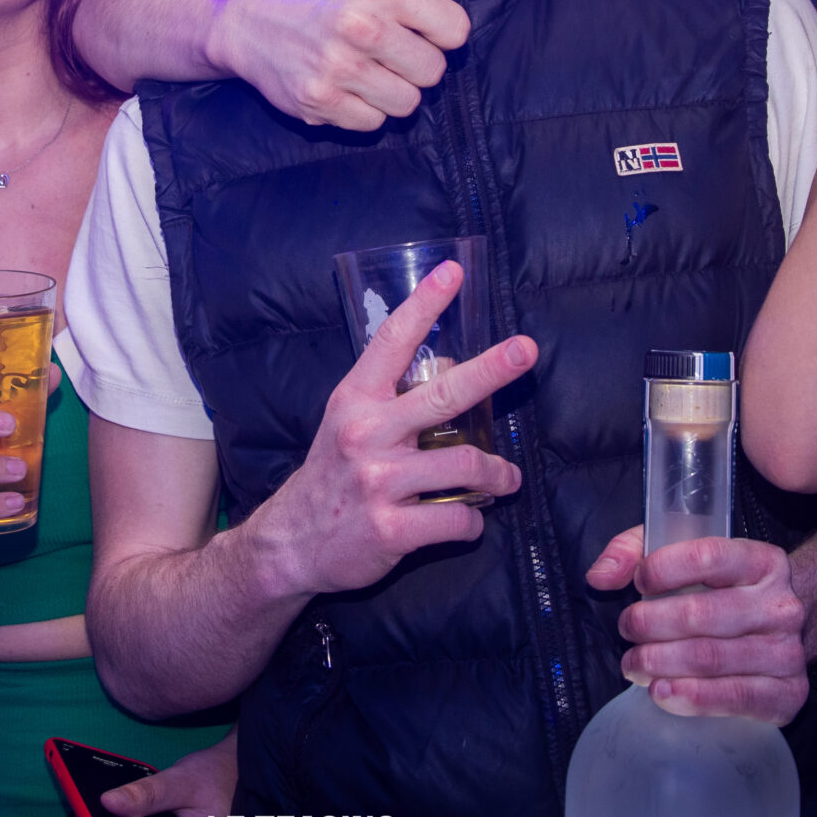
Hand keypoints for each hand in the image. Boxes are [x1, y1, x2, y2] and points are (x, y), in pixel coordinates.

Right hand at [209, 0, 491, 129]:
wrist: (248, 21)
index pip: (457, 31)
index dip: (437, 31)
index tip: (411, 24)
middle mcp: (359, 26)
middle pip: (434, 73)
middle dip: (414, 64)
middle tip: (383, 48)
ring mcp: (336, 67)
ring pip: (407, 104)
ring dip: (390, 91)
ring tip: (364, 68)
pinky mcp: (317, 102)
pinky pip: (372, 125)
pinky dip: (361, 111)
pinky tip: (341, 85)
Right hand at [247, 260, 532, 596]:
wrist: (290, 543)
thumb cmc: (332, 476)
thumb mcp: (346, 423)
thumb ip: (390, 398)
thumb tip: (454, 369)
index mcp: (355, 400)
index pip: (392, 341)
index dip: (424, 304)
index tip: (454, 273)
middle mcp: (366, 434)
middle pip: (443, 395)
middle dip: (492, 369)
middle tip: (527, 351)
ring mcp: (378, 482)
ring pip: (465, 465)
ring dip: (498, 475)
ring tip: (507, 478)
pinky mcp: (391, 529)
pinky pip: (457, 518)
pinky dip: (472, 522)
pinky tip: (468, 519)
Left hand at [585, 528, 809, 723]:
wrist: (784, 634)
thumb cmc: (722, 592)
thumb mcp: (683, 556)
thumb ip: (634, 552)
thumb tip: (601, 577)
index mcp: (761, 562)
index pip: (708, 557)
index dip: (663, 569)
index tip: (637, 583)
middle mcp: (781, 606)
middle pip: (702, 614)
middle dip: (649, 624)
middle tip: (626, 631)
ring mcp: (788, 652)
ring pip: (710, 658)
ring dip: (658, 663)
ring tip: (633, 664)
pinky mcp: (787, 694)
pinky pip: (734, 697)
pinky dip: (691, 697)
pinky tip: (661, 691)